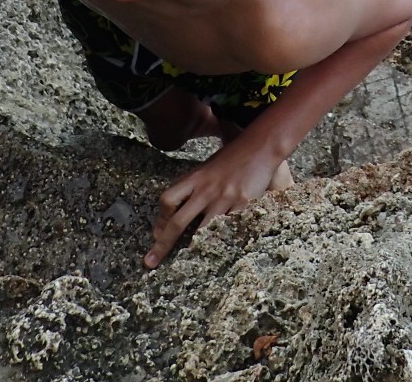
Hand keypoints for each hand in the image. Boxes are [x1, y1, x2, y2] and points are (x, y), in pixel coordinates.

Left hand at [145, 135, 283, 268]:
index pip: (168, 200)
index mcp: (195, 179)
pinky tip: (222, 252)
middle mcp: (206, 190)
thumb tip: (183, 206)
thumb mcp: (208, 167)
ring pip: (202, 231)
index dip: (160, 220)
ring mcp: (224, 198)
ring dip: (194, 249)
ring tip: (189, 264)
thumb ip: (196, 186)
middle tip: (151, 262)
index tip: (155, 236)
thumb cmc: (234, 157)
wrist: (260, 146)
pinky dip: (222, 241)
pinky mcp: (242, 204)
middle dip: (163, 244)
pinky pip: (228, 229)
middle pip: (178, 221)